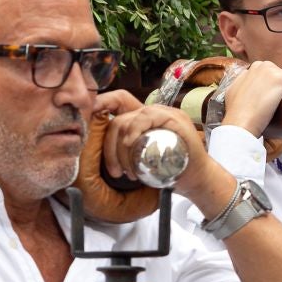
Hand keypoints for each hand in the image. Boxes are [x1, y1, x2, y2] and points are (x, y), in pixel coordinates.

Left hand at [99, 100, 230, 215]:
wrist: (196, 179)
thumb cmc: (167, 171)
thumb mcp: (138, 159)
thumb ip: (123, 150)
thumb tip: (92, 147)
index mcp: (142, 119)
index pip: (117, 101)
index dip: (100, 103)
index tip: (85, 115)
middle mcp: (152, 113)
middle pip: (117, 119)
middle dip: (108, 148)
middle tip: (115, 173)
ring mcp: (163, 114)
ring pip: (127, 121)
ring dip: (121, 150)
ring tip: (128, 173)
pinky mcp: (173, 119)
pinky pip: (146, 117)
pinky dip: (134, 132)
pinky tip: (133, 149)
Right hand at [214, 59, 281, 137]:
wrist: (238, 122)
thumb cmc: (235, 115)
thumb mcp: (232, 95)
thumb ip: (240, 88)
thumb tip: (247, 93)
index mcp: (247, 71)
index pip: (265, 73)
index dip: (271, 84)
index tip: (274, 95)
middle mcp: (258, 67)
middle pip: (278, 72)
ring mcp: (270, 72)